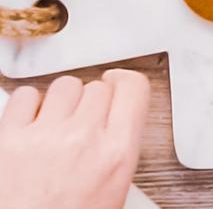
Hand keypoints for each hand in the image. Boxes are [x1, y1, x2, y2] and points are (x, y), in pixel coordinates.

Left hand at [0, 69, 149, 208]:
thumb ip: (118, 148)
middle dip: (91, 102)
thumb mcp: (112, 195)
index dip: (125, 84)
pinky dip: (28, 106)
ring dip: (61, 102)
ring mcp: (44, 137)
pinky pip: (26, 95)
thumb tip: (119, 117)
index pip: (134, 88)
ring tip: (55, 126)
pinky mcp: (7, 139)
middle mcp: (83, 140)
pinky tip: (30, 127)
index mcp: (116, 156)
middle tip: (82, 124)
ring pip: (65, 85)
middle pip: (98, 87)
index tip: (117, 85)